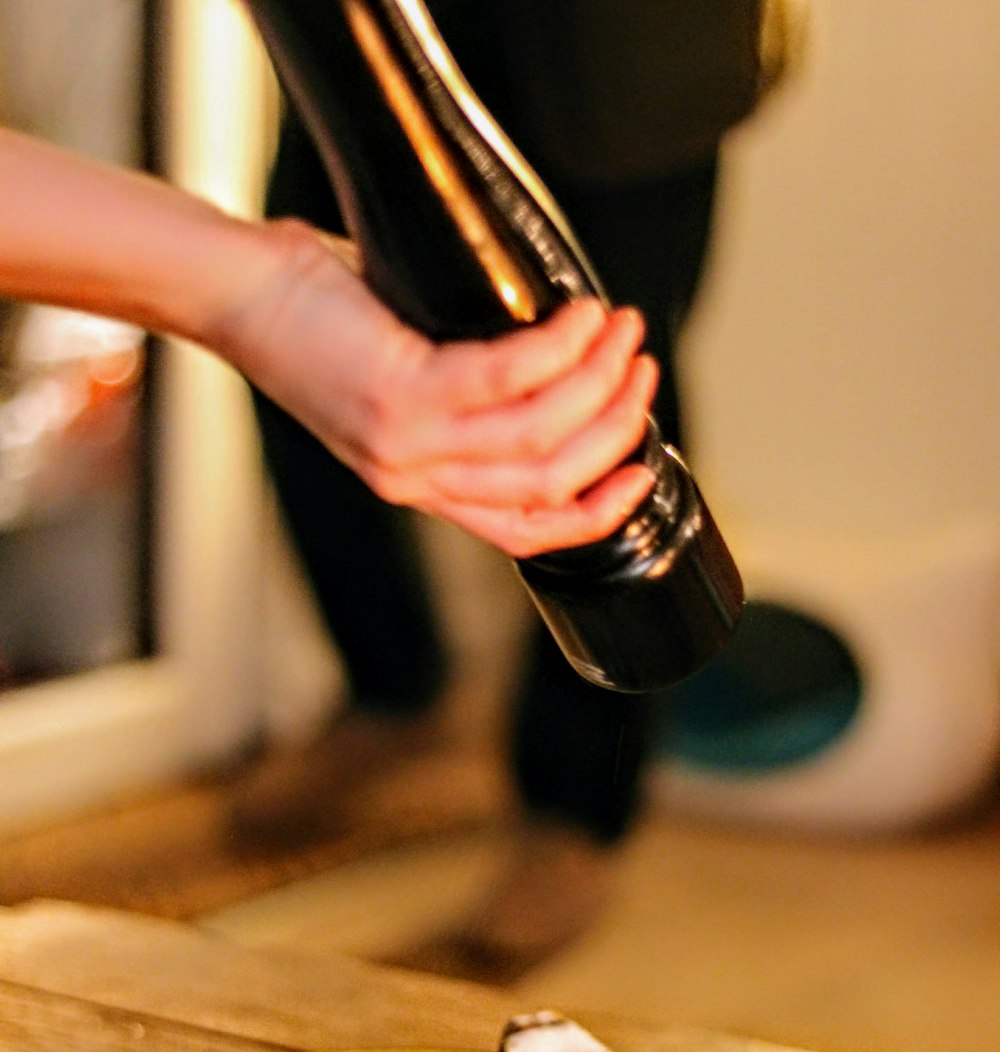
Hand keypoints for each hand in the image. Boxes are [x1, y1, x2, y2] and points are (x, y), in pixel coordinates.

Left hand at [219, 220, 658, 555]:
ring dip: (598, 384)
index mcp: (419, 485)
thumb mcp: (395, 383)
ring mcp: (406, 443)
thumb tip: (552, 364)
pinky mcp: (399, 392)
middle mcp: (415, 477)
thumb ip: (460, 400)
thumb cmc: (314, 320)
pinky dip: (559, 348)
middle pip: (548, 484)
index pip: (526, 531)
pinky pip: (507, 379)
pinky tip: (581, 318)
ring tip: (621, 333)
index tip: (642, 470)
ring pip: (539, 437)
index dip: (597, 510)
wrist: (236, 296)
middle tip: (640, 370)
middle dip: (613, 430)